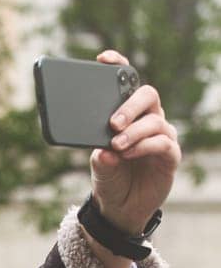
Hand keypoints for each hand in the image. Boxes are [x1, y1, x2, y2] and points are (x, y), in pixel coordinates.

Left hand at [90, 48, 181, 234]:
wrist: (119, 208)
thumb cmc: (110, 178)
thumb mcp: (98, 165)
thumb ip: (98, 154)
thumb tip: (102, 149)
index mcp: (128, 114)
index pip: (128, 83)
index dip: (119, 66)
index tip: (103, 59)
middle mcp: (147, 119)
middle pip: (148, 95)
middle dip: (130, 105)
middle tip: (113, 122)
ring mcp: (161, 136)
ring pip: (154, 121)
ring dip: (134, 131)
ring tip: (116, 144)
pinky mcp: (170, 156)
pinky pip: (162, 143)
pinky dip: (144, 146)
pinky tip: (128, 153)